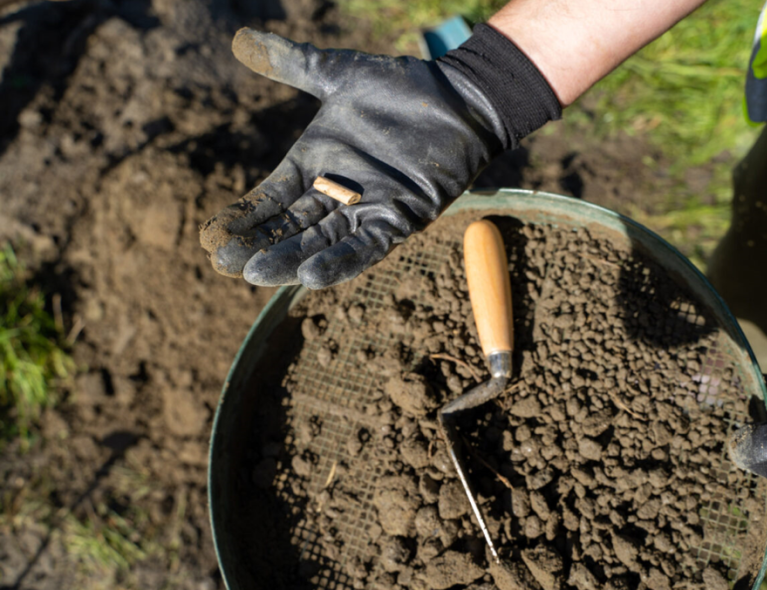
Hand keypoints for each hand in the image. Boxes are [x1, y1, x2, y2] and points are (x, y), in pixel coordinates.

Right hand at [199, 28, 511, 287]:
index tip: (211, 235)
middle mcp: (337, 192)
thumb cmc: (401, 88)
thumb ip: (294, 64)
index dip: (245, 216)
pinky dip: (340, 262)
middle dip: (260, 244)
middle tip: (225, 262)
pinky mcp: (400, 219)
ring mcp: (368, 209)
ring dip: (290, 258)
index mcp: (316, 163)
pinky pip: (366, 247)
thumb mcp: (339, 75)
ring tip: (257, 273)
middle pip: (291, 226)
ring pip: (321, 242)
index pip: (272, 196)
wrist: (458, 98)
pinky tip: (309, 277)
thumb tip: (242, 39)